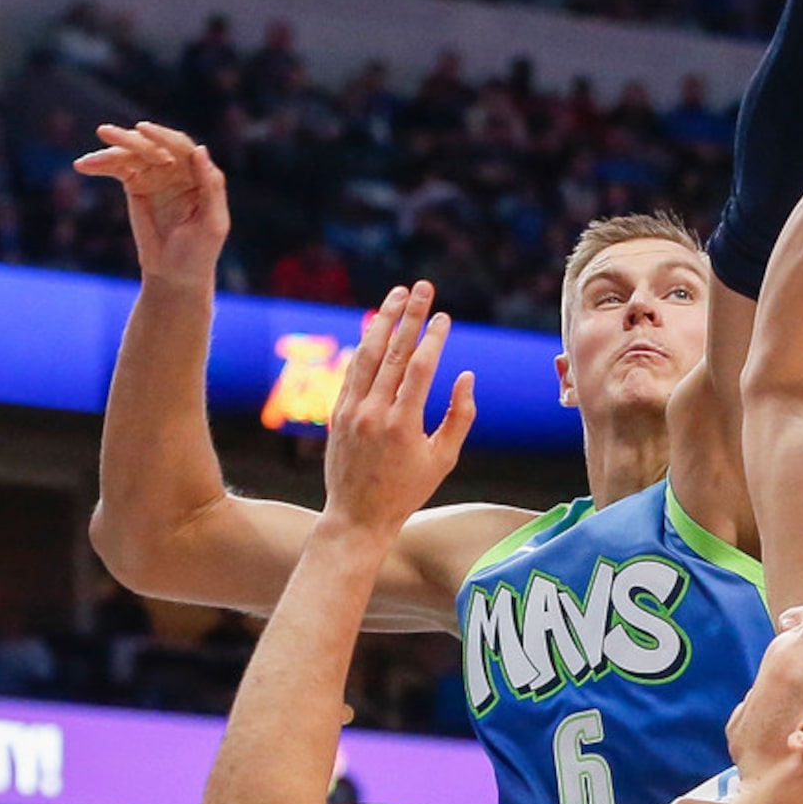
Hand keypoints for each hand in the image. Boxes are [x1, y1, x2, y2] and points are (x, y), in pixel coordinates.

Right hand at [74, 123, 229, 282]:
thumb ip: (210, 186)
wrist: (175, 275)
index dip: (161, 136)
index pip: (181, 147)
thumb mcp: (212, 223)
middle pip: (152, 146)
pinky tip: (85, 165)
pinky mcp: (136, 185)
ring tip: (88, 160)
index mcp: (200, 174)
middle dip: (129, 140)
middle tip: (104, 133)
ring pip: (132, 155)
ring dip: (110, 152)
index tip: (141, 129)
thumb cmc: (199, 252)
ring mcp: (156, 175)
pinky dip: (102, 165)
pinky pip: (118, 168)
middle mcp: (178, 169)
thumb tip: (199, 148)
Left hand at [322, 282, 475, 543]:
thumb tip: (465, 376)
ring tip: (398, 295)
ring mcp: (350, 411)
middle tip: (423, 287)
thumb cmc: (407, 490)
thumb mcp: (443, 459)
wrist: (357, 516)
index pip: (419, 368)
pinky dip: (365, 346)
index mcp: (402, 425)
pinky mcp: (336, 413)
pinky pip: (353, 370)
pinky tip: (377, 328)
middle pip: (393, 352)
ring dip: (383, 321)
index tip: (445, 317)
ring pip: (367, 355)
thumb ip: (460, 417)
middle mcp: (373, 413)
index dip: (433, 338)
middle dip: (410, 316)